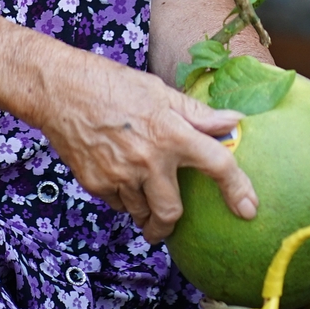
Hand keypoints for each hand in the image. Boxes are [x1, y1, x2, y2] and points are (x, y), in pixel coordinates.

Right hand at [35, 49, 257, 241]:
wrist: (60, 90)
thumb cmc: (113, 85)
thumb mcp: (160, 92)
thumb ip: (199, 114)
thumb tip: (234, 122)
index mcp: (172, 133)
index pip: (217, 165)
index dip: (238, 189)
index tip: (249, 209)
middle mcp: (149, 160)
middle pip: (172, 213)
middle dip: (172, 224)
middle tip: (171, 221)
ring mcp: (120, 176)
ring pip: (142, 214)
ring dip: (147, 212)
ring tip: (142, 195)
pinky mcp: (96, 185)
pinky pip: (119, 205)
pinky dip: (124, 199)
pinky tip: (119, 177)